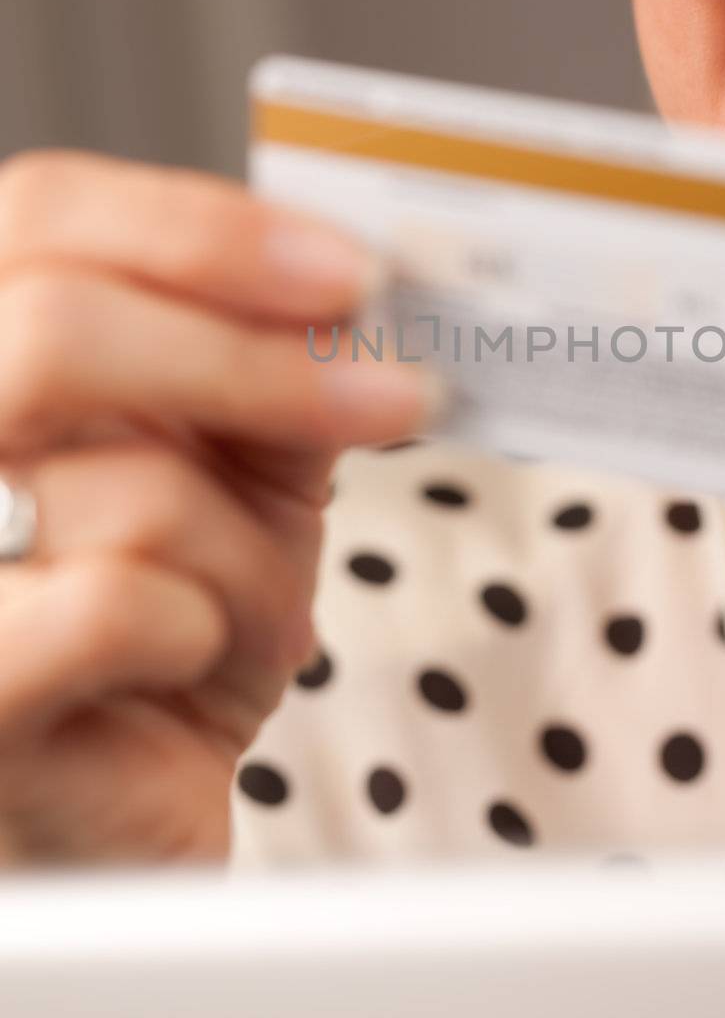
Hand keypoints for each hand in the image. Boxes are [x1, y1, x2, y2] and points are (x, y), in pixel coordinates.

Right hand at [0, 151, 432, 865]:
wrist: (122, 803)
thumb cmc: (170, 625)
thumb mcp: (240, 470)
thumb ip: (271, 370)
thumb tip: (352, 296)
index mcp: (0, 362)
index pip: (43, 214)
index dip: (200, 226)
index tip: (346, 273)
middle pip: (57, 327)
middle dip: (258, 367)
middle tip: (393, 397)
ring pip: (126, 488)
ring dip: (252, 555)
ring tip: (262, 607)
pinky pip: (116, 605)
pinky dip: (209, 627)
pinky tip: (198, 660)